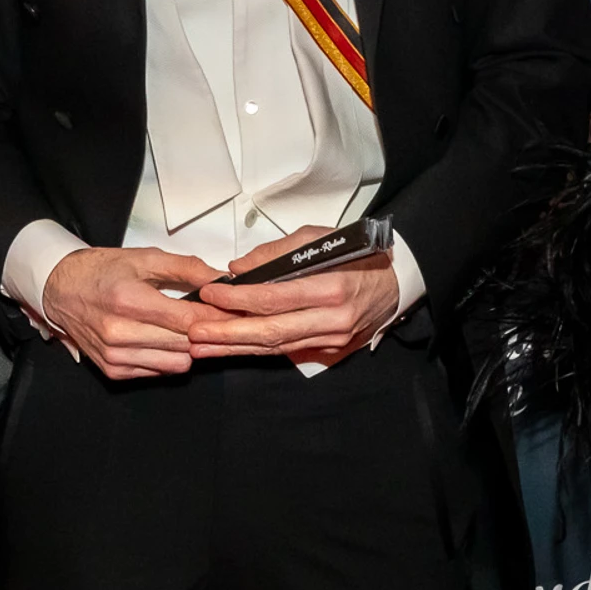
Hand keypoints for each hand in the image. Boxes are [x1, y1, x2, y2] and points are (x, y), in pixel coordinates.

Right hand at [39, 246, 219, 379]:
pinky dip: (168, 357)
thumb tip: (220, 280)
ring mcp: (115, 355)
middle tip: (215, 319)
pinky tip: (163, 339)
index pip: (189, 318)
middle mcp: (120, 332)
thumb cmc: (102, 271)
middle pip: (186, 344)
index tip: (233, 311)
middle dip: (206, 331)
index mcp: (129, 300)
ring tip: (185, 329)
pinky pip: (158, 372)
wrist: (61, 290)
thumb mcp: (145, 258)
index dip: (217, 316)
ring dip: (188, 347)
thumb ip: (187, 268)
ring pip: (177, 363)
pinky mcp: (113, 370)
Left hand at [188, 226, 399, 369]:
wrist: (395, 282)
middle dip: (228, 333)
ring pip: (275, 347)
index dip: (239, 299)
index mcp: (332, 288)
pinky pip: (287, 351)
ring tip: (202, 346)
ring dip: (235, 347)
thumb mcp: (319, 238)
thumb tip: (239, 269)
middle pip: (271, 331)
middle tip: (195, 331)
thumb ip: (277, 253)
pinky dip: (256, 349)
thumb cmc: (357, 255)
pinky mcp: (331, 351)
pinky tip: (231, 348)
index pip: (275, 298)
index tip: (210, 295)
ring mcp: (332, 339)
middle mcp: (333, 319)